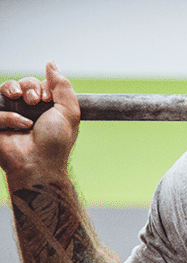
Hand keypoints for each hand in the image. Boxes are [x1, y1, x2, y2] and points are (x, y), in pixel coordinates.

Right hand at [0, 62, 79, 186]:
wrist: (38, 164)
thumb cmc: (55, 142)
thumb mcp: (69, 112)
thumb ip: (62, 86)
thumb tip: (51, 63)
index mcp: (46, 108)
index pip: (39, 84)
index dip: (43, 85)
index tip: (48, 98)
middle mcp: (28, 110)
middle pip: (21, 83)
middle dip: (28, 86)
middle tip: (35, 100)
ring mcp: (10, 116)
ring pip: (5, 89)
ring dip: (14, 89)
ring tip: (22, 100)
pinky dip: (8, 116)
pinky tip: (20, 126)